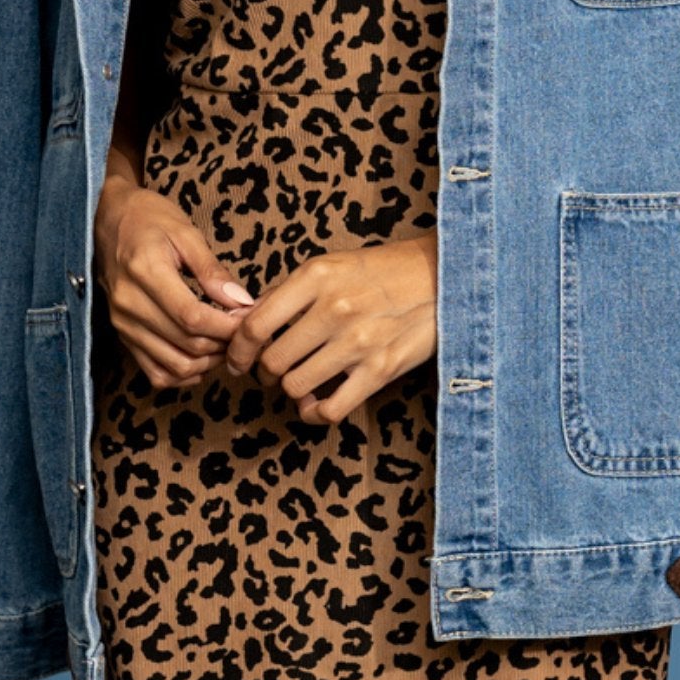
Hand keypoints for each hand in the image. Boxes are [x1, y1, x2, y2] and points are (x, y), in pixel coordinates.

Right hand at [93, 175, 255, 389]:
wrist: (107, 219)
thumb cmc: (149, 219)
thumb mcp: (185, 233)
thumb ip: (212, 270)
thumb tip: (242, 301)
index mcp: (145, 272)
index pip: (193, 317)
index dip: (227, 326)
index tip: (250, 318)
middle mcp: (129, 304)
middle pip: (187, 344)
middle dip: (225, 343)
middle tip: (245, 329)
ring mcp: (123, 324)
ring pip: (174, 365)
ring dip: (208, 362)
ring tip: (227, 342)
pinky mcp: (122, 335)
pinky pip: (155, 373)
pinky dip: (183, 374)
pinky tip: (202, 358)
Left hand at [224, 232, 437, 423]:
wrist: (442, 277)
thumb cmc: (381, 271)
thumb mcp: (331, 266)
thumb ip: (288, 293)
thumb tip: (242, 322)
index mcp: (316, 276)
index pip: (255, 324)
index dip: (237, 349)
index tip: (237, 359)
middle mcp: (335, 308)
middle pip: (272, 360)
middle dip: (264, 371)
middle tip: (270, 370)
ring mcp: (358, 341)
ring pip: (295, 386)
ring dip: (289, 389)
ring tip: (296, 380)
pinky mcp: (380, 370)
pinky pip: (330, 409)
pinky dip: (314, 413)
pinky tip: (315, 403)